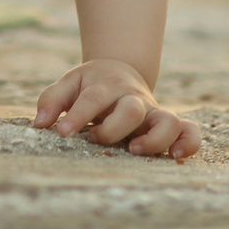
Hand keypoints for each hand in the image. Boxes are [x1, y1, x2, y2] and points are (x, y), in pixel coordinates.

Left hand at [34, 59, 201, 157]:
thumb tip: (39, 124)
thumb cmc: (90, 85)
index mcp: (106, 86)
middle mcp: (132, 98)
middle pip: (131, 110)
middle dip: (113, 128)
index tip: (62, 132)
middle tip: (95, 138)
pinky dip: (188, 143)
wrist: (121, 71)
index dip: (78, 116)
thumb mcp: (69, 84)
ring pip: (167, 120)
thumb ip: (52, 101)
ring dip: (155, 138)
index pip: (93, 99)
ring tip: (135, 151)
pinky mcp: (168, 124)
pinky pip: (189, 131)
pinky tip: (174, 157)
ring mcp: (153, 111)